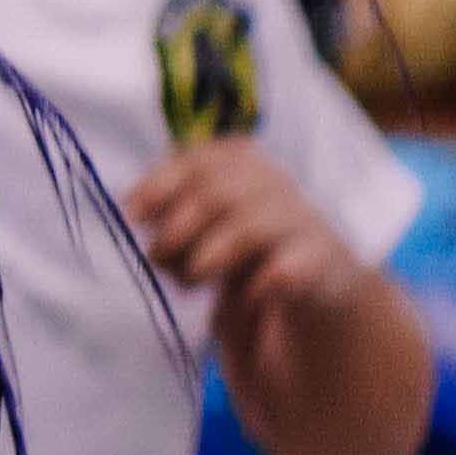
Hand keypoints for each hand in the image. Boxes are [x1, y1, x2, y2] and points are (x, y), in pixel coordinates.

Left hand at [131, 135, 358, 361]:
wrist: (319, 281)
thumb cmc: (244, 245)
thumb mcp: (205, 220)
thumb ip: (172, 210)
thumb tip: (131, 209)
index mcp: (241, 161)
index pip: (196, 160)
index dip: (159, 185)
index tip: (132, 214)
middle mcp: (274, 181)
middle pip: (216, 193)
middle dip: (177, 229)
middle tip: (159, 258)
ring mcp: (303, 219)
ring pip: (249, 228)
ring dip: (208, 258)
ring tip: (191, 280)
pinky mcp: (325, 261)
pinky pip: (287, 268)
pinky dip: (259, 282)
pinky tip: (244, 294)